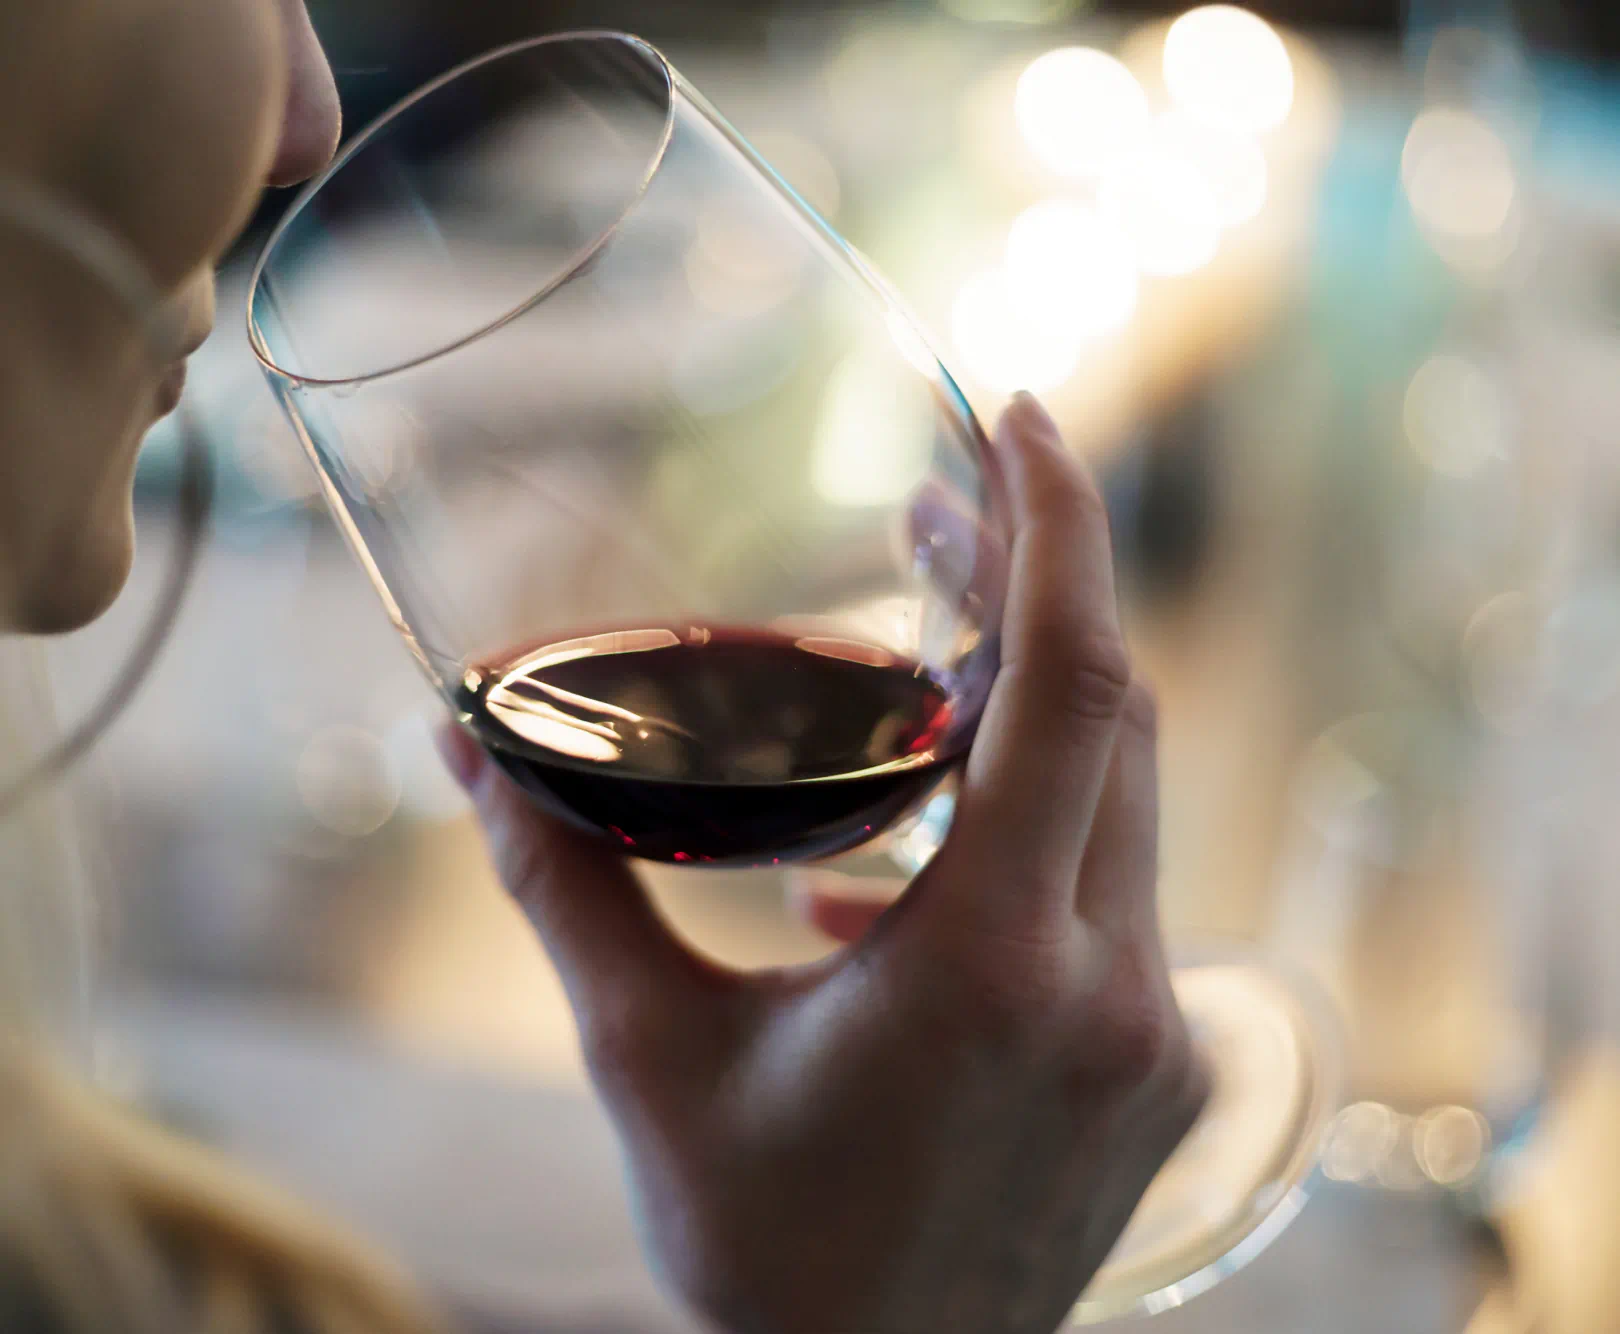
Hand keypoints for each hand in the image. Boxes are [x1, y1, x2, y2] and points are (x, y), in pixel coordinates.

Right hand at [438, 394, 1207, 1333]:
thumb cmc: (764, 1255)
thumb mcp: (649, 1061)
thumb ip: (566, 890)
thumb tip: (466, 751)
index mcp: (998, 964)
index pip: (1075, 686)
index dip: (1059, 527)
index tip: (1020, 417)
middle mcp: (1110, 983)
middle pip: (1110, 718)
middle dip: (1025, 590)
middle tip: (923, 516)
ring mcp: (1150, 1029)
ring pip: (1120, 796)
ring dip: (1029, 704)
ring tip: (914, 651)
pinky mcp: (1153, 1063)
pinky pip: (1106, 890)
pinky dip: (1018, 828)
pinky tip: (891, 861)